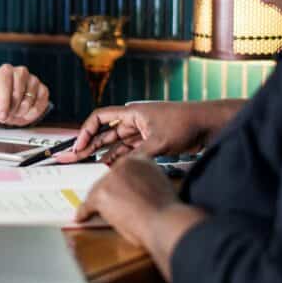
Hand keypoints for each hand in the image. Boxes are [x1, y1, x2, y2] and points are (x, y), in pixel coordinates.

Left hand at [0, 64, 50, 125]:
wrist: (12, 106)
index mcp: (5, 72)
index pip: (4, 82)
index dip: (3, 101)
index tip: (2, 115)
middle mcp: (20, 72)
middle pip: (18, 90)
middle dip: (13, 107)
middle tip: (8, 116)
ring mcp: (33, 79)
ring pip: (30, 98)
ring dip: (22, 111)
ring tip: (16, 113)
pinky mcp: (43, 89)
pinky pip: (41, 103)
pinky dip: (33, 112)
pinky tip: (26, 113)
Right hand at [54, 101, 209, 164]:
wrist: (207, 124)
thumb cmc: (184, 124)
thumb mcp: (159, 141)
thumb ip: (138, 155)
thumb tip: (121, 169)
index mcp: (132, 113)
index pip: (100, 117)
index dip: (86, 131)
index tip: (79, 146)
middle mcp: (134, 121)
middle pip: (105, 132)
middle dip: (89, 144)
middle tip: (74, 157)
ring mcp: (142, 132)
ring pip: (116, 143)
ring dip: (103, 153)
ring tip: (88, 165)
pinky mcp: (150, 141)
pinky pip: (128, 150)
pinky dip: (118, 158)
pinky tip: (109, 166)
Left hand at [74, 154, 177, 245]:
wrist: (164, 221)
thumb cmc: (166, 211)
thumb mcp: (160, 186)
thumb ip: (146, 182)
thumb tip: (136, 191)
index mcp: (141, 160)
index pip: (122, 170)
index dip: (119, 184)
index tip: (117, 191)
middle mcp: (124, 164)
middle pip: (107, 178)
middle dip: (108, 193)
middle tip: (111, 205)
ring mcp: (111, 178)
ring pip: (97, 191)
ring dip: (98, 203)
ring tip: (102, 213)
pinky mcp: (102, 194)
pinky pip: (88, 205)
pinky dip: (84, 212)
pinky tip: (83, 216)